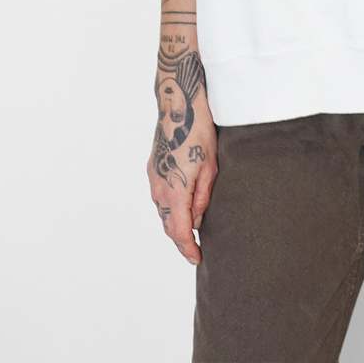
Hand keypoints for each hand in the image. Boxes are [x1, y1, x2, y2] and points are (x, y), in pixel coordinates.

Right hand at [146, 74, 218, 265]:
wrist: (179, 105)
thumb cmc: (200, 132)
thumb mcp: (211, 166)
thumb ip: (203, 196)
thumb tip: (198, 219)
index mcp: (175, 189)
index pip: (178, 230)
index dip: (187, 248)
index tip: (197, 258)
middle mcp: (159, 187)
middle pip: (168, 223)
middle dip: (181, 238)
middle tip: (196, 248)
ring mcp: (153, 176)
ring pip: (162, 210)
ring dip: (174, 221)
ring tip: (192, 228)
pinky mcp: (152, 167)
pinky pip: (159, 196)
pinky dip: (169, 206)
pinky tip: (182, 204)